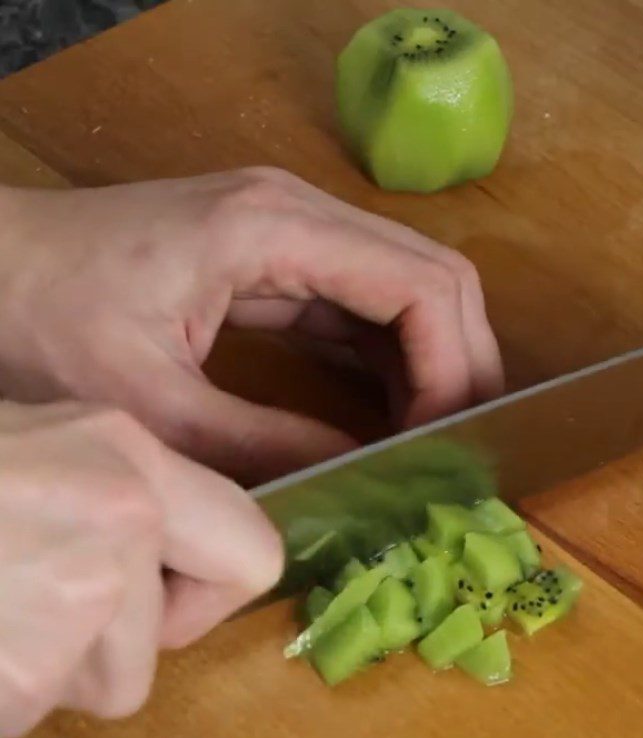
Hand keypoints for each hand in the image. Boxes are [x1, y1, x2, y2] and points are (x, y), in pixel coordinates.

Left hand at [0, 170, 502, 483]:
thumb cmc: (39, 318)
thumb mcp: (149, 402)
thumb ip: (261, 444)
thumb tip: (358, 478)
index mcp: (275, 228)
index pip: (422, 285)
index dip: (452, 368)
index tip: (444, 443)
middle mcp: (299, 215)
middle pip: (434, 279)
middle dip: (462, 366)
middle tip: (460, 447)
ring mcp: (292, 234)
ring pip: (408, 292)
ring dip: (434, 365)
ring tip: (434, 441)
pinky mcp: (278, 263)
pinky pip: (362, 310)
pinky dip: (392, 363)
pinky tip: (392, 415)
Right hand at [0, 400, 281, 737]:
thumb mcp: (59, 439)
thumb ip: (132, 497)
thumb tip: (178, 557)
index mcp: (134, 468)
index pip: (255, 556)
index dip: (214, 587)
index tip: (168, 587)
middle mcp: (116, 532)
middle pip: (156, 648)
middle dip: (111, 640)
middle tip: (39, 587)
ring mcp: (60, 613)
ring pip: (86, 687)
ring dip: (41, 660)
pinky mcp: (8, 685)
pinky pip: (23, 706)